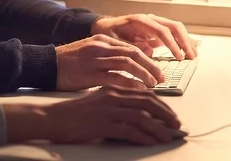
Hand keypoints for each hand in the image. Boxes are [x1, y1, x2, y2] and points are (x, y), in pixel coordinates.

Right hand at [3, 87, 182, 144]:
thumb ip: (116, 103)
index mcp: (112, 89)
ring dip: (159, 128)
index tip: (171, 114)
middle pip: (147, 103)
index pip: (143, 94)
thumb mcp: (98, 101)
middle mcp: (112, 96)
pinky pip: (130, 131)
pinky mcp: (103, 125)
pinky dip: (144, 137)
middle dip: (165, 114)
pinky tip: (151, 142)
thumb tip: (137, 113)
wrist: (53, 118)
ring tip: (168, 136)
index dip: (162, 104)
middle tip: (176, 125)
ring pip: (142, 117)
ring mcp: (108, 110)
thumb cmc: (74, 113)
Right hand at [54, 34, 165, 89]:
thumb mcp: (90, 52)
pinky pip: (115, 77)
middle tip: (162, 78)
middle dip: (151, 65)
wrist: (45, 65)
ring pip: (127, 63)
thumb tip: (131, 63)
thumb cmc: (68, 63)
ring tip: (154, 85)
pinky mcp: (89, 74)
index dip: (148, 58)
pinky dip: (130, 83)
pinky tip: (139, 90)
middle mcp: (100, 46)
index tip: (157, 69)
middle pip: (133, 52)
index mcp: (101, 39)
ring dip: (144, 74)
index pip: (131, 45)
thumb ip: (109, 55)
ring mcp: (94, 59)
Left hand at [91, 14, 196, 59]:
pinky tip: (190, 49)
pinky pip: (174, 33)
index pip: (162, 31)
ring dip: (186, 41)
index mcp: (140, 21)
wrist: (105, 27)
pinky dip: (183, 40)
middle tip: (191, 56)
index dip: (172, 44)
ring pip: (176, 28)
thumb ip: (131, 45)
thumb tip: (149, 51)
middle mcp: (150, 19)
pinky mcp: (157, 31)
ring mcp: (155, 24)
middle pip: (174, 26)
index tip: (179, 57)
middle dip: (184, 41)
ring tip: (193, 55)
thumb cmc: (109, 33)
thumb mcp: (115, 41)